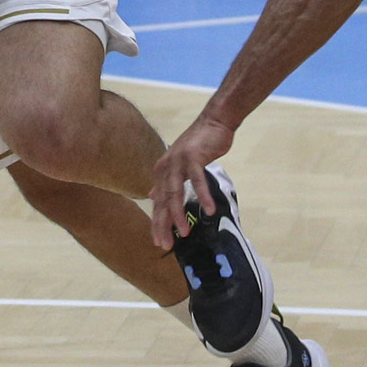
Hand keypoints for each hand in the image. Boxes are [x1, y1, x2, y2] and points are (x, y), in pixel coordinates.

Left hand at [148, 113, 236, 248]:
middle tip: (165, 244)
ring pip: (176, 193)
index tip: (159, 242)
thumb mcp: (177, 163)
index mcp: (162, 171)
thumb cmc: (199, 145)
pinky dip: (203, 196)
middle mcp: (166, 167)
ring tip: (184, 232)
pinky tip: (208, 210)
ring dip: (179, 214)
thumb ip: (166, 180)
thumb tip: (152, 195)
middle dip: (163, 224)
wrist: (214, 122)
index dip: (157, 223)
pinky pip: (198, 181)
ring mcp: (179, 162)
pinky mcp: (194, 157)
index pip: (158, 203)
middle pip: (163, 201)